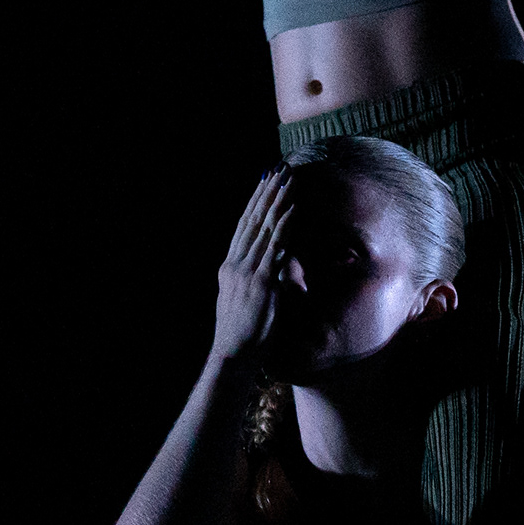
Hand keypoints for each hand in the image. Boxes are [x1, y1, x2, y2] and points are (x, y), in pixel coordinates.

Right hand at [212, 168, 295, 363]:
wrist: (233, 355)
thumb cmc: (242, 334)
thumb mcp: (245, 299)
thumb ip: (259, 278)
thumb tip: (277, 264)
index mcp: (229, 267)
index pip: (243, 226)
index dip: (254, 201)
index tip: (264, 181)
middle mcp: (235, 264)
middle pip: (252, 220)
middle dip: (267, 193)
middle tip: (278, 169)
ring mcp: (247, 271)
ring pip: (264, 228)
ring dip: (278, 201)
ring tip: (289, 180)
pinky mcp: (261, 282)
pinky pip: (275, 247)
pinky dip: (285, 225)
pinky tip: (293, 208)